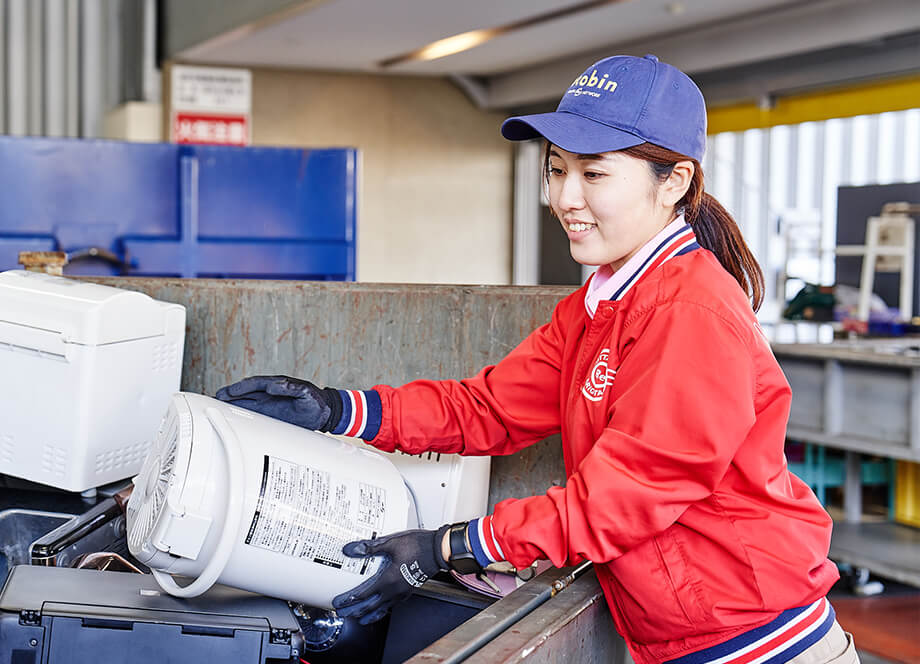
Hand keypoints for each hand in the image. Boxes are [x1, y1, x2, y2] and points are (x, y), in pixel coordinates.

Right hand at [215, 375, 339, 430]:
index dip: (241, 387)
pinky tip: (232, 419)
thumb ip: (291, 387)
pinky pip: (253, 415)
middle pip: (246, 393)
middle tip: (217, 398)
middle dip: (231, 394)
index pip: (255, 384)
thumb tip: (273, 385)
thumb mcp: (305, 393)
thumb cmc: (316, 401)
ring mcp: (269, 405)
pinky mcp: (270, 416)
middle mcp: (270, 394)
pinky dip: (242, 416)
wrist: (324, 413)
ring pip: (247, 403)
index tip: (230, 391)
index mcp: (277, 385)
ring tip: (218, 406)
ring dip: (233, 404)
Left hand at [332, 526, 449, 624]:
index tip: (338, 602)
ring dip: (368, 615)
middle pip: (370, 606)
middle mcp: (394, 590)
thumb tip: (351, 549)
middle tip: (342, 613)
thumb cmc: (418, 546)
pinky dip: (382, 610)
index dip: (349, 600)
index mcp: (388, 580)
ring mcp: (402, 592)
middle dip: (354, 611)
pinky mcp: (408, 590)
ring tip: (359, 619)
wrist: (437, 550)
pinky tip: (381, 609)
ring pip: (382, 609)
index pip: (363, 594)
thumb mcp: (390, 543)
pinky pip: (392, 605)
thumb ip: (369, 547)